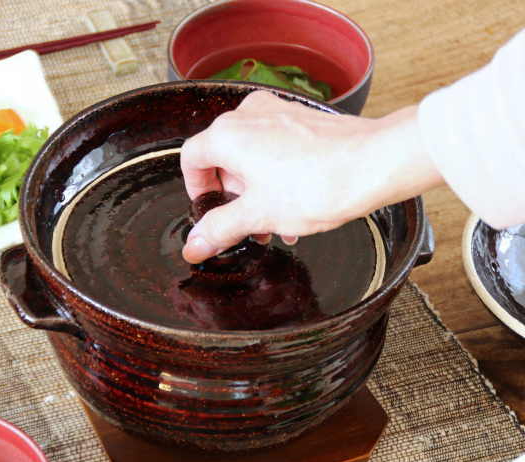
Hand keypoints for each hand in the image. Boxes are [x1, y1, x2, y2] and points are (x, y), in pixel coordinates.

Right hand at [180, 91, 442, 262]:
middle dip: (233, 197)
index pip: (191, 159)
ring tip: (276, 222)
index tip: (209, 209)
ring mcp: (277, 112)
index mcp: (228, 134)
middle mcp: (249, 115)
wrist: (374, 163)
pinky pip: (275, 146)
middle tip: (248, 224)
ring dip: (257, 190)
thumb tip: (195, 244)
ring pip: (251, 154)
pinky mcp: (301, 119)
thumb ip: (219, 228)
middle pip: (222, 157)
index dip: (196, 189)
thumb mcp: (258, 215)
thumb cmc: (319, 183)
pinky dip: (276, 175)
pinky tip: (296, 205)